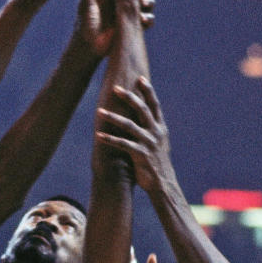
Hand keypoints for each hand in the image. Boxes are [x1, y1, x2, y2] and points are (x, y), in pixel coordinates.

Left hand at [75, 0, 158, 55]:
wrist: (88, 47)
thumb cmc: (84, 24)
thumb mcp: (87, 4)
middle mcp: (123, 3)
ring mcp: (130, 15)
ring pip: (147, 6)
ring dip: (149, 4)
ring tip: (142, 4)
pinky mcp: (134, 28)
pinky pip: (147, 22)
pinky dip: (148, 20)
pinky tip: (142, 20)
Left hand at [94, 76, 173, 192]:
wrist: (163, 184)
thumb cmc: (156, 162)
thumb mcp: (157, 143)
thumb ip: (151, 129)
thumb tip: (142, 117)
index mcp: (160, 128)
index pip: (155, 105)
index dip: (148, 91)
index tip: (140, 78)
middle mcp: (156, 133)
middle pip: (142, 110)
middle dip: (129, 97)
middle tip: (115, 88)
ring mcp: (149, 143)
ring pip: (129, 126)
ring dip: (113, 118)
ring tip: (99, 111)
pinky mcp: (140, 155)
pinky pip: (122, 144)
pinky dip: (109, 140)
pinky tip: (98, 136)